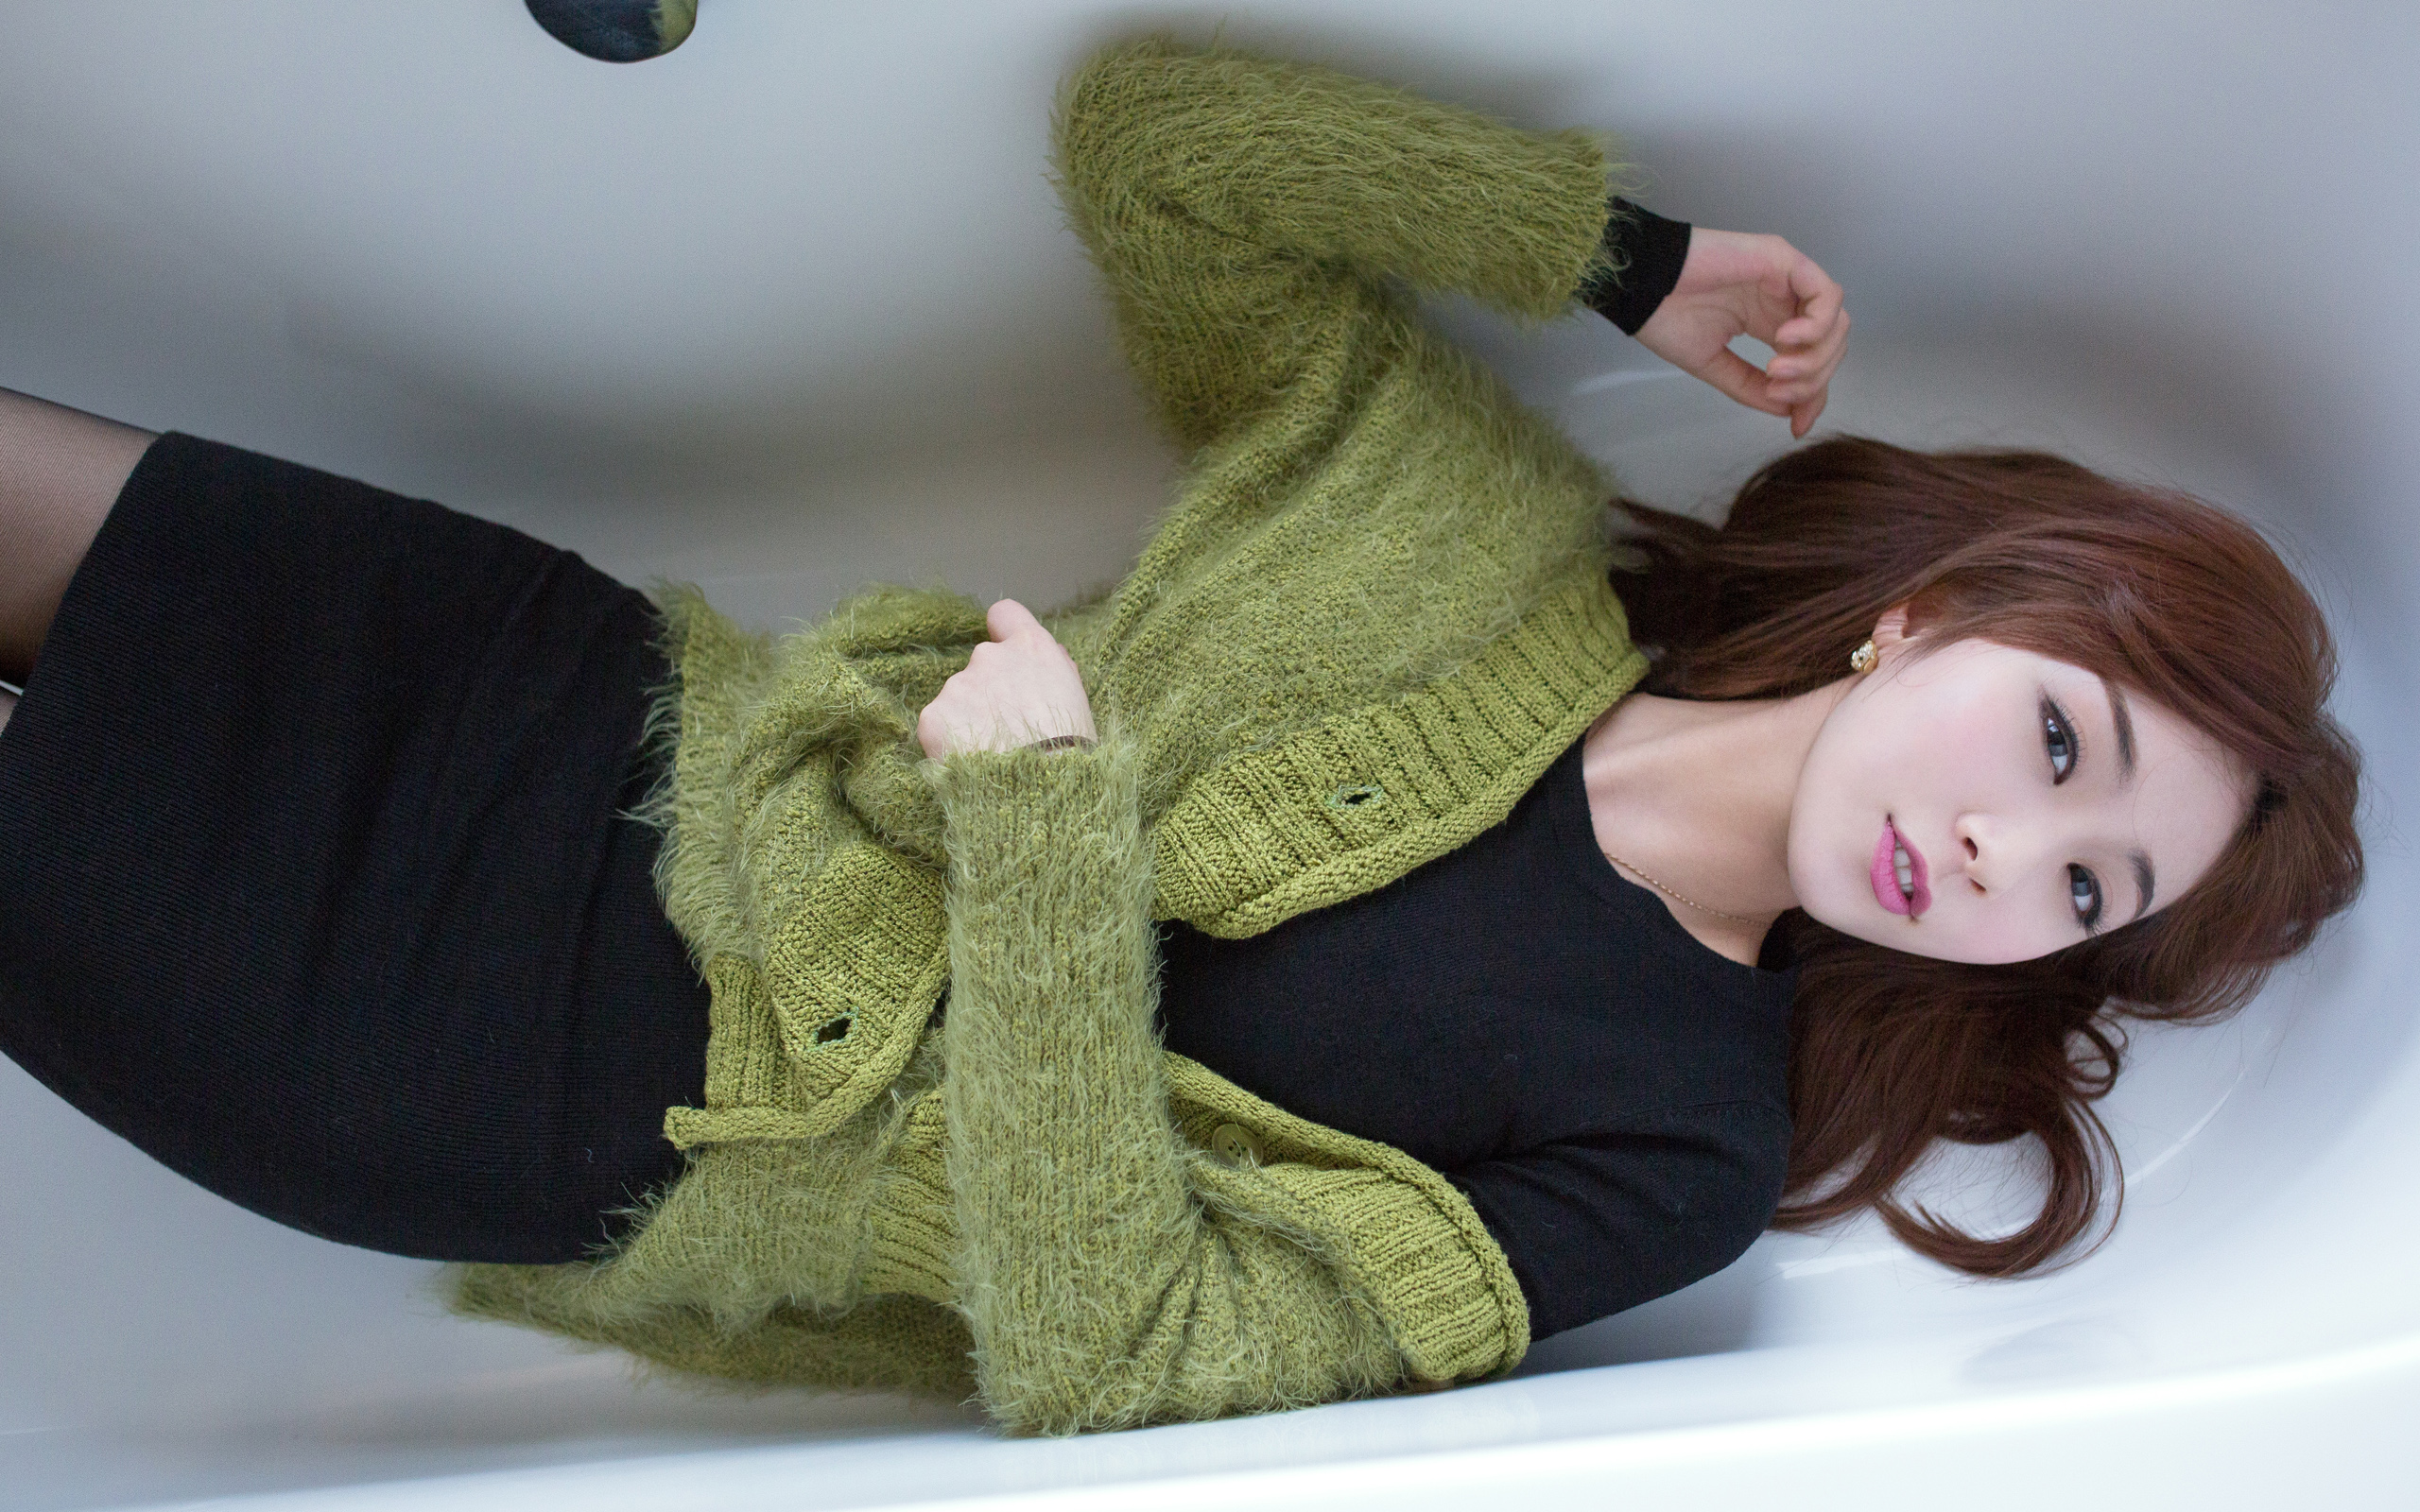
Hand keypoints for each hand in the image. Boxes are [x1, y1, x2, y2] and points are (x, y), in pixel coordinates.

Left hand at [916, 599, 1098, 758]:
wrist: (1041, 793)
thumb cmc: (1072, 753)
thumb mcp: (1079, 702)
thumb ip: (1057, 671)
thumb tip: (1049, 656)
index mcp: (1031, 648)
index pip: (1005, 614)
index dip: (1005, 634)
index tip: (1008, 656)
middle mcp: (989, 657)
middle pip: (982, 665)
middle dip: (990, 690)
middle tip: (1007, 730)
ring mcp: (957, 686)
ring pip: (958, 697)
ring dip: (969, 719)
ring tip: (990, 755)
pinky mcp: (932, 717)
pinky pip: (938, 726)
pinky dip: (948, 743)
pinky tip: (969, 764)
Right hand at [1634, 227, 1848, 438]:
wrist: (1641, 285)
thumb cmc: (1666, 317)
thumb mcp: (1713, 366)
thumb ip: (1751, 387)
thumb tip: (1788, 411)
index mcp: (1770, 323)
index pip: (1813, 360)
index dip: (1813, 397)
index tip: (1797, 427)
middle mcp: (1786, 301)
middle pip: (1831, 345)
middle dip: (1813, 380)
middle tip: (1775, 390)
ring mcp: (1789, 279)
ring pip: (1836, 324)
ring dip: (1813, 357)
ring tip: (1776, 370)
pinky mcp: (1785, 259)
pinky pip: (1827, 297)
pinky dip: (1815, 326)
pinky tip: (1783, 342)